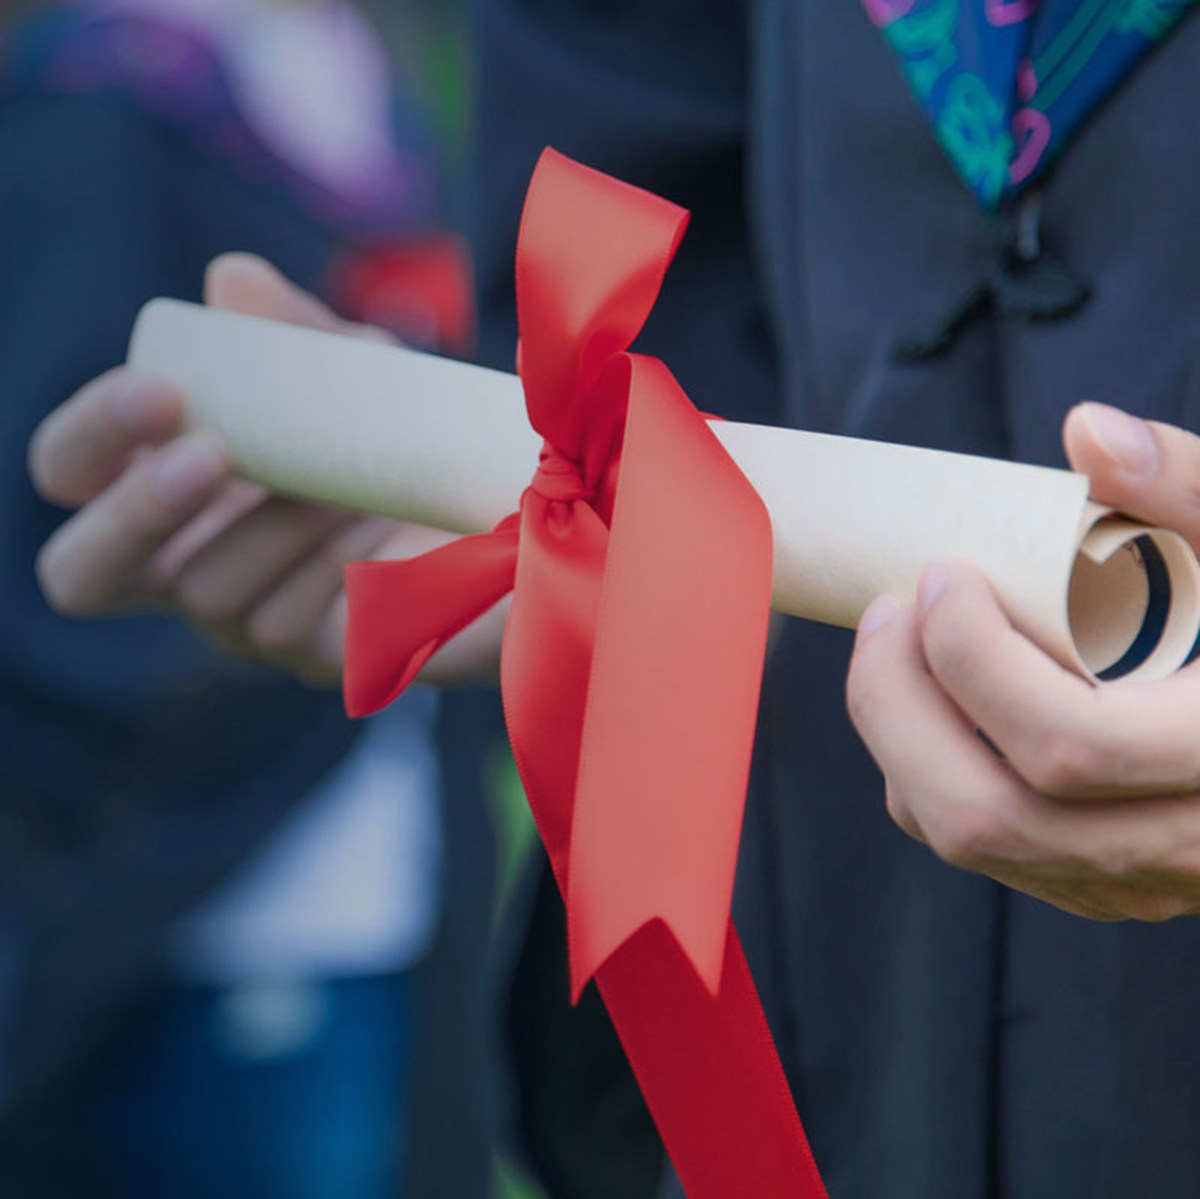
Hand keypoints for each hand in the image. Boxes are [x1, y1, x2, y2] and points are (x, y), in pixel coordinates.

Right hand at [29, 253, 502, 686]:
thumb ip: (290, 334)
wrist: (505, 506)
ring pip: (214, 593)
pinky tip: (384, 524)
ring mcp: (248, 626)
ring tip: (353, 480)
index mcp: (168, 487)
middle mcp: (186, 568)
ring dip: (281, 523)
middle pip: (85, 573)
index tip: (163, 389)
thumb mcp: (351, 372)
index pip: (69, 472)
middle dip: (141, 511)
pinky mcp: (321, 661)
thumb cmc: (399, 433)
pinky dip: (338, 567)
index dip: (91, 436)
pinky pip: (297, 627)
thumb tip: (232, 281)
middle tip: (216, 455)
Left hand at [846, 403, 1199, 920]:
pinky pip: (982, 848)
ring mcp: (1138, 883)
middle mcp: (1182, 848)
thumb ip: (1189, 488)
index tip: (945, 574)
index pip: (1068, 746)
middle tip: (889, 610)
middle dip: (899, 705)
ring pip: (970, 841)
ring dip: (899, 736)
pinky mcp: (1103, 888)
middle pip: (987, 815)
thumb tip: (1087, 431)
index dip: (974, 659)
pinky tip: (935, 698)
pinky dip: (927, 769)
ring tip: (897, 643)